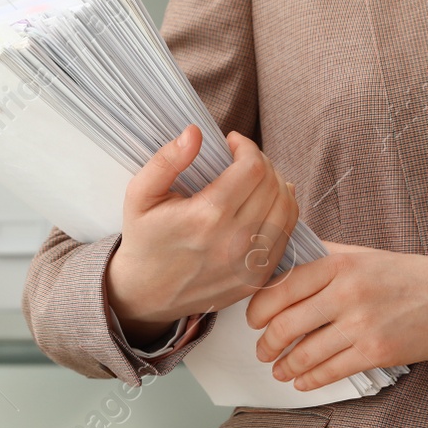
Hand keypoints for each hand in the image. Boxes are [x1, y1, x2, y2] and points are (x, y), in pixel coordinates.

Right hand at [105, 125, 299, 344]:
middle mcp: (234, 242)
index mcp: (206, 217)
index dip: (246, 146)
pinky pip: (286, 236)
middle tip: (242, 160)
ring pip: (287, 209)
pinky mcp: (257, 279)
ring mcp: (249, 264)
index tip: (232, 144)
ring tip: (256, 180)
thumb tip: (195, 132)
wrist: (146, 295)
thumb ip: (166, 160)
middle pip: (273, 185)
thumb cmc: (144, 240)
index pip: (252, 168)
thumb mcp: (140, 195)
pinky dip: (283, 213)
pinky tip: (266, 203)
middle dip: (262, 162)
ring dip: (276, 185)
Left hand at [246, 244, 427, 389]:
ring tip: (279, 370)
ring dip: (285, 366)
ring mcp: (361, 324)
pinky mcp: (375, 352)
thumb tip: (283, 260)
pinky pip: (330, 371)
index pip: (281, 288)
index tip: (254, 321)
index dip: (259, 309)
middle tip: (263, 350)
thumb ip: (324, 257)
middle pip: (286, 324)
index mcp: (338, 265)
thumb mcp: (362, 255)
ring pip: (304, 353)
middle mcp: (346, 293)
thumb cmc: (405, 277)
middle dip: (267, 343)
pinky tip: (301, 382)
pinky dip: (309, 380)